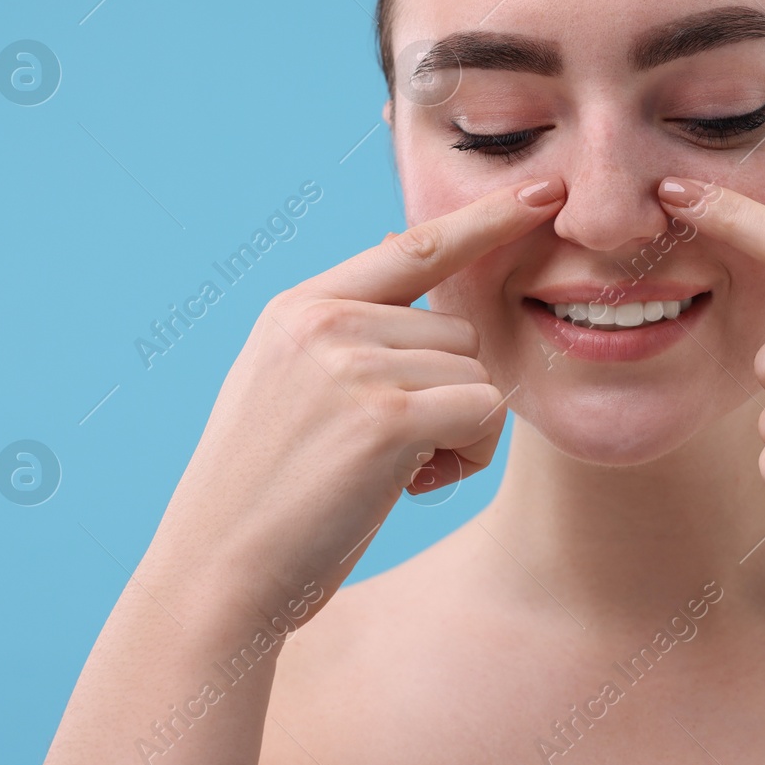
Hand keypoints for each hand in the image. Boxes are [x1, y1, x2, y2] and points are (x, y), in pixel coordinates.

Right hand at [145, 176, 566, 624]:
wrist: (217, 574)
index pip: (413, 245)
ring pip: (477, 374)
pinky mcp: (386, 415)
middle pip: (461, 331)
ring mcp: (353, 363)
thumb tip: (430, 284)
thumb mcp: (292, 387)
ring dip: (460, 432)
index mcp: (302, 307)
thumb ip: (350, 336)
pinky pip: (483, 412)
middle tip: (395, 452)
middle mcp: (326, 320)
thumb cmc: (269, 496)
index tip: (546, 190)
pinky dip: (468, 456)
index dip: (487, 218)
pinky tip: (412, 486)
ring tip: (392, 473)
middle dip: (450, 395)